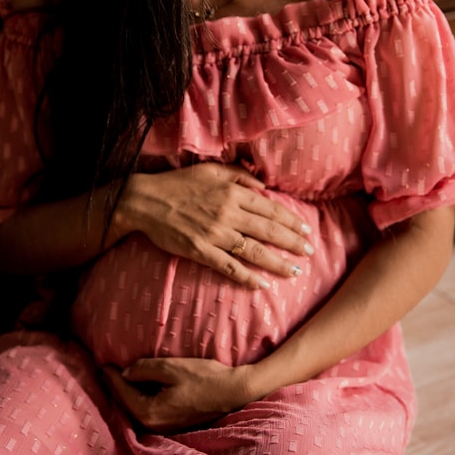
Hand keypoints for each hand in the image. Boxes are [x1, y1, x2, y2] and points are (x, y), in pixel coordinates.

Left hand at [101, 357, 250, 432]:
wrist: (234, 392)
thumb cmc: (205, 378)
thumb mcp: (172, 367)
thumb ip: (145, 369)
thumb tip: (127, 372)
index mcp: (150, 412)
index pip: (123, 393)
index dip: (111, 377)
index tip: (102, 365)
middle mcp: (154, 425)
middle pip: (127, 405)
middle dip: (115, 388)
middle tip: (104, 371)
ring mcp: (165, 428)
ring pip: (137, 410)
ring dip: (127, 395)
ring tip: (118, 379)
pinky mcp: (174, 425)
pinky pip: (149, 412)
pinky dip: (140, 400)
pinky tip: (139, 389)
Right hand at [111, 162, 313, 288]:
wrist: (144, 201)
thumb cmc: (177, 183)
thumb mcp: (210, 170)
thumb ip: (238, 175)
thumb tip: (262, 184)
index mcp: (232, 192)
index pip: (270, 208)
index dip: (290, 220)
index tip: (305, 229)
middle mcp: (228, 213)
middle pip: (268, 230)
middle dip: (292, 242)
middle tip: (310, 252)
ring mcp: (215, 234)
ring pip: (254, 251)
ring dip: (277, 262)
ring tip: (295, 271)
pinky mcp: (200, 251)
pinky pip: (229, 267)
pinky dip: (247, 277)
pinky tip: (262, 284)